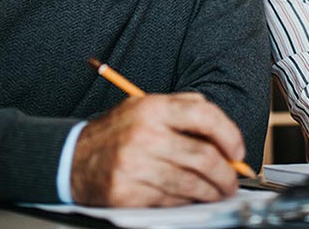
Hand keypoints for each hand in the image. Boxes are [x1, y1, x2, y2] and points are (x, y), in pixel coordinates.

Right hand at [69, 92, 245, 206]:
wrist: (71, 158)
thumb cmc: (116, 134)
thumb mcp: (145, 107)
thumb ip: (183, 109)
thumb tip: (224, 133)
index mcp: (152, 108)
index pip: (205, 115)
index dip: (230, 135)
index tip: (237, 152)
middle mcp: (144, 134)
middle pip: (203, 156)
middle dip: (226, 174)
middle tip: (232, 180)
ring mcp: (135, 165)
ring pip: (191, 183)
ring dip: (212, 191)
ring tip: (218, 192)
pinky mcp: (127, 192)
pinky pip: (171, 200)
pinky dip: (187, 201)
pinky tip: (191, 197)